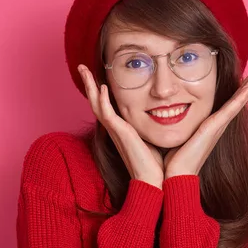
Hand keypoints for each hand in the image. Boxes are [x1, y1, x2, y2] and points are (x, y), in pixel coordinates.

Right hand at [78, 64, 164, 188]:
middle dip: (88, 83)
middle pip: (96, 101)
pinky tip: (101, 87)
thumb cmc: (156, 164)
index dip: (99, 90)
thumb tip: (166, 113)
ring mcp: (116, 131)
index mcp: (122, 129)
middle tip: (81, 67)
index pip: (106, 105)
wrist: (155, 181)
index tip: (97, 75)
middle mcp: (115, 128)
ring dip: (89, 86)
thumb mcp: (153, 138)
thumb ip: (153, 125)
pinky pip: (107, 114)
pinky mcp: (120, 134)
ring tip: (82, 69)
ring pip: (96, 104)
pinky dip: (102, 100)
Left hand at [163, 69, 247, 178]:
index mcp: (208, 127)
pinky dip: (244, 93)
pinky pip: (233, 106)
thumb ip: (167, 123)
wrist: (175, 175)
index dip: (236, 92)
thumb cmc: (170, 160)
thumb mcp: (170, 135)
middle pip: (237, 101)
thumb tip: (155, 114)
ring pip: (239, 101)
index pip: (225, 105)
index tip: (245, 79)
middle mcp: (217, 125)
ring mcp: (218, 126)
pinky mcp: (215, 126)